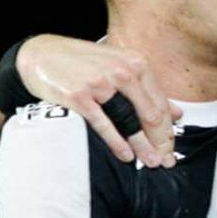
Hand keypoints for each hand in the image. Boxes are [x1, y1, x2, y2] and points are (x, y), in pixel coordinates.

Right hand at [17, 35, 181, 167]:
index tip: (172, 148)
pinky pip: (104, 124)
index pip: (159, 103)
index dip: (168, 129)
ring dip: (143, 145)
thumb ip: (147, 89)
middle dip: (160, 141)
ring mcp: (100, 83)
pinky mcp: (79, 96)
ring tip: (152, 162)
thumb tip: (177, 113)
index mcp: (135, 63)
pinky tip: (126, 155)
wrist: (40, 55)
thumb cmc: (82, 63)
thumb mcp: (119, 67)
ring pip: (129, 121)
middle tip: (166, 161)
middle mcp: (121, 71)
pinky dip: (117, 143)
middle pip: (149, 114)